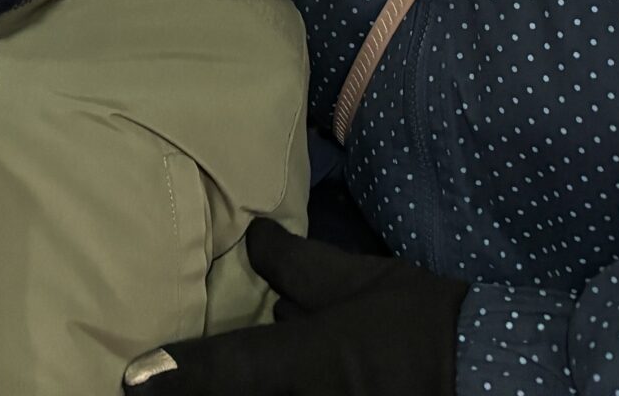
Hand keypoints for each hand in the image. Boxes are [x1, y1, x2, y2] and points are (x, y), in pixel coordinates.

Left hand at [120, 218, 465, 395]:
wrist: (489, 375)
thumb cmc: (421, 324)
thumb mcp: (360, 281)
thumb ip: (299, 266)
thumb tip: (251, 238)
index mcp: (307, 363)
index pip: (232, 368)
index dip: (177, 374)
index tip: (128, 380)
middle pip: (243, 395)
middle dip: (198, 389)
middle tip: (150, 384)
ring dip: (233, 391)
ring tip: (190, 382)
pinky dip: (272, 393)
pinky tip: (272, 377)